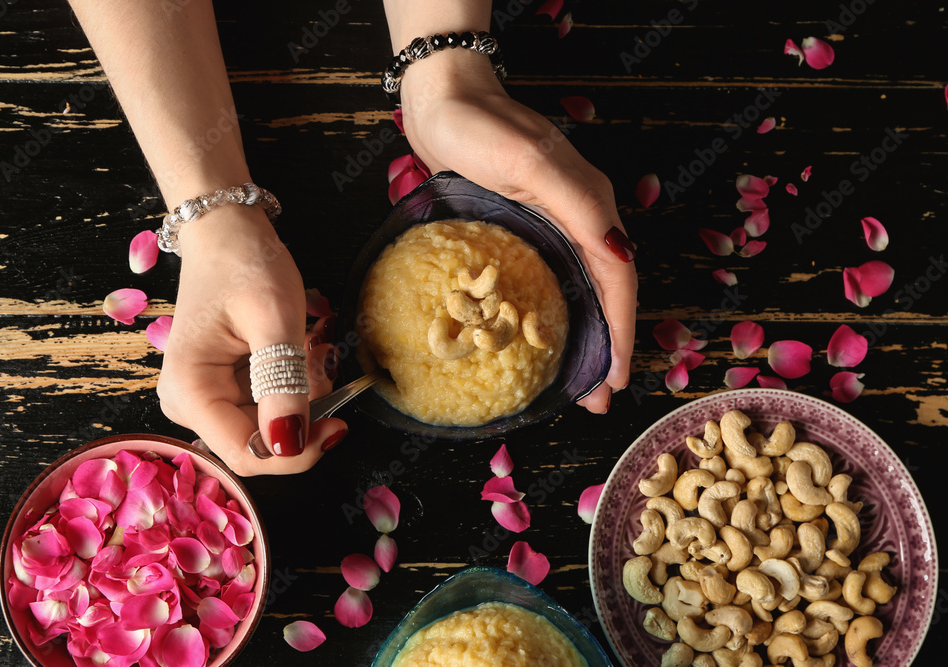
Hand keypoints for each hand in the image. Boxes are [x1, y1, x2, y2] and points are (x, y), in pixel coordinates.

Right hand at [156, 206, 346, 475]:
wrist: (226, 232)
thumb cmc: (245, 264)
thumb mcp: (275, 319)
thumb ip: (283, 385)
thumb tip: (290, 445)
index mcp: (190, 391)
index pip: (246, 455)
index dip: (296, 452)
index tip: (338, 422)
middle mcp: (189, 405)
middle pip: (260, 446)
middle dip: (304, 417)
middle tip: (323, 364)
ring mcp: (205, 399)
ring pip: (270, 429)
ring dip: (304, 400)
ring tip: (312, 349)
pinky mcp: (222, 390)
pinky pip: (269, 409)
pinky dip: (296, 389)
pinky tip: (302, 354)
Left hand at [400, 50, 637, 411]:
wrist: (444, 98)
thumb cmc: (480, 127)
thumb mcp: (529, 161)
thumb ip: (575, 202)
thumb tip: (619, 252)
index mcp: (589, 203)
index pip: (617, 279)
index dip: (620, 331)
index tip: (613, 378)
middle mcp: (580, 216)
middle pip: (605, 291)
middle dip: (606, 347)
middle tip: (596, 398)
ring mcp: (555, 221)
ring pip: (582, 289)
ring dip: (584, 336)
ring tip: (577, 382)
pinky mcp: (529, 225)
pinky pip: (554, 278)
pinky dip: (557, 312)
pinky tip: (543, 336)